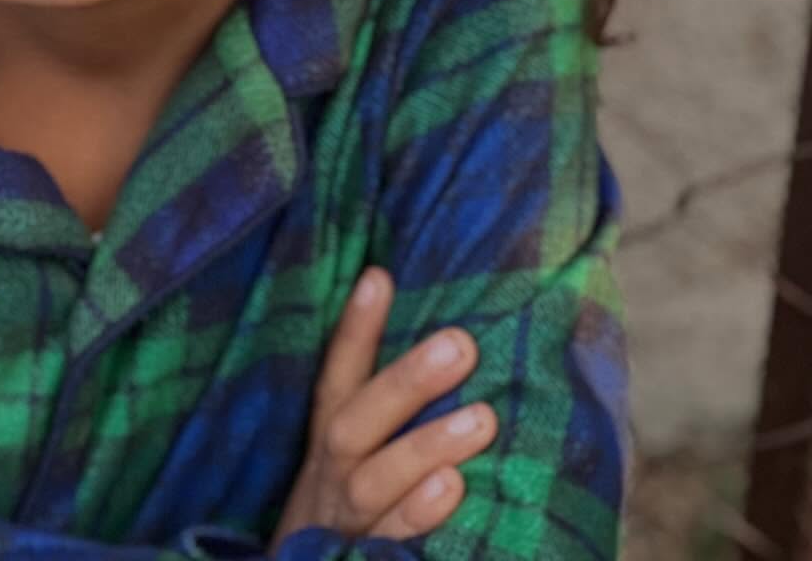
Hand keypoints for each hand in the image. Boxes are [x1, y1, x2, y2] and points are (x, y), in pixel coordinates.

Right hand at [270, 267, 496, 549]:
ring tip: (482, 418)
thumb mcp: (352, 456)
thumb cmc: (344, 512)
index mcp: (330, 439)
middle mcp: (330, 475)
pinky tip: (452, 489)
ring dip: (423, 446)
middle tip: (460, 344)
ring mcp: (343, 522)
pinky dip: (416, 517)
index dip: (354, 329)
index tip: (380, 276)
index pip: (337, 376)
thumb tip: (426, 331)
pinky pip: (387, 543)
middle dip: (405, 383)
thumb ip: (383, 407)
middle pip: (356, 420)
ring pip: (374, 480)